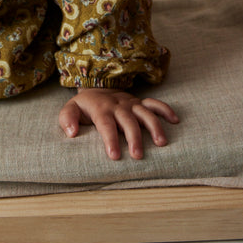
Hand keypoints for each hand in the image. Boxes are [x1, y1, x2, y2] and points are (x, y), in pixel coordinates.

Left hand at [59, 88, 178, 160]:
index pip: (106, 124)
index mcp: (101, 108)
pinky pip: (155, 103)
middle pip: (128, 121)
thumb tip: (72, 132)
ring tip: (161, 143)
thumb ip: (67, 119)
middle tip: (138, 155)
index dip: (110, 139)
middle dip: (134, 137)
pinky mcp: (140, 102)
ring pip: (145, 112)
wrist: (97, 86)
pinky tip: (175, 120)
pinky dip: (166, 110)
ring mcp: (131, 103)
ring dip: (154, 126)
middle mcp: (118, 105)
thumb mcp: (71, 108)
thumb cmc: (85, 106)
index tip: (115, 156)